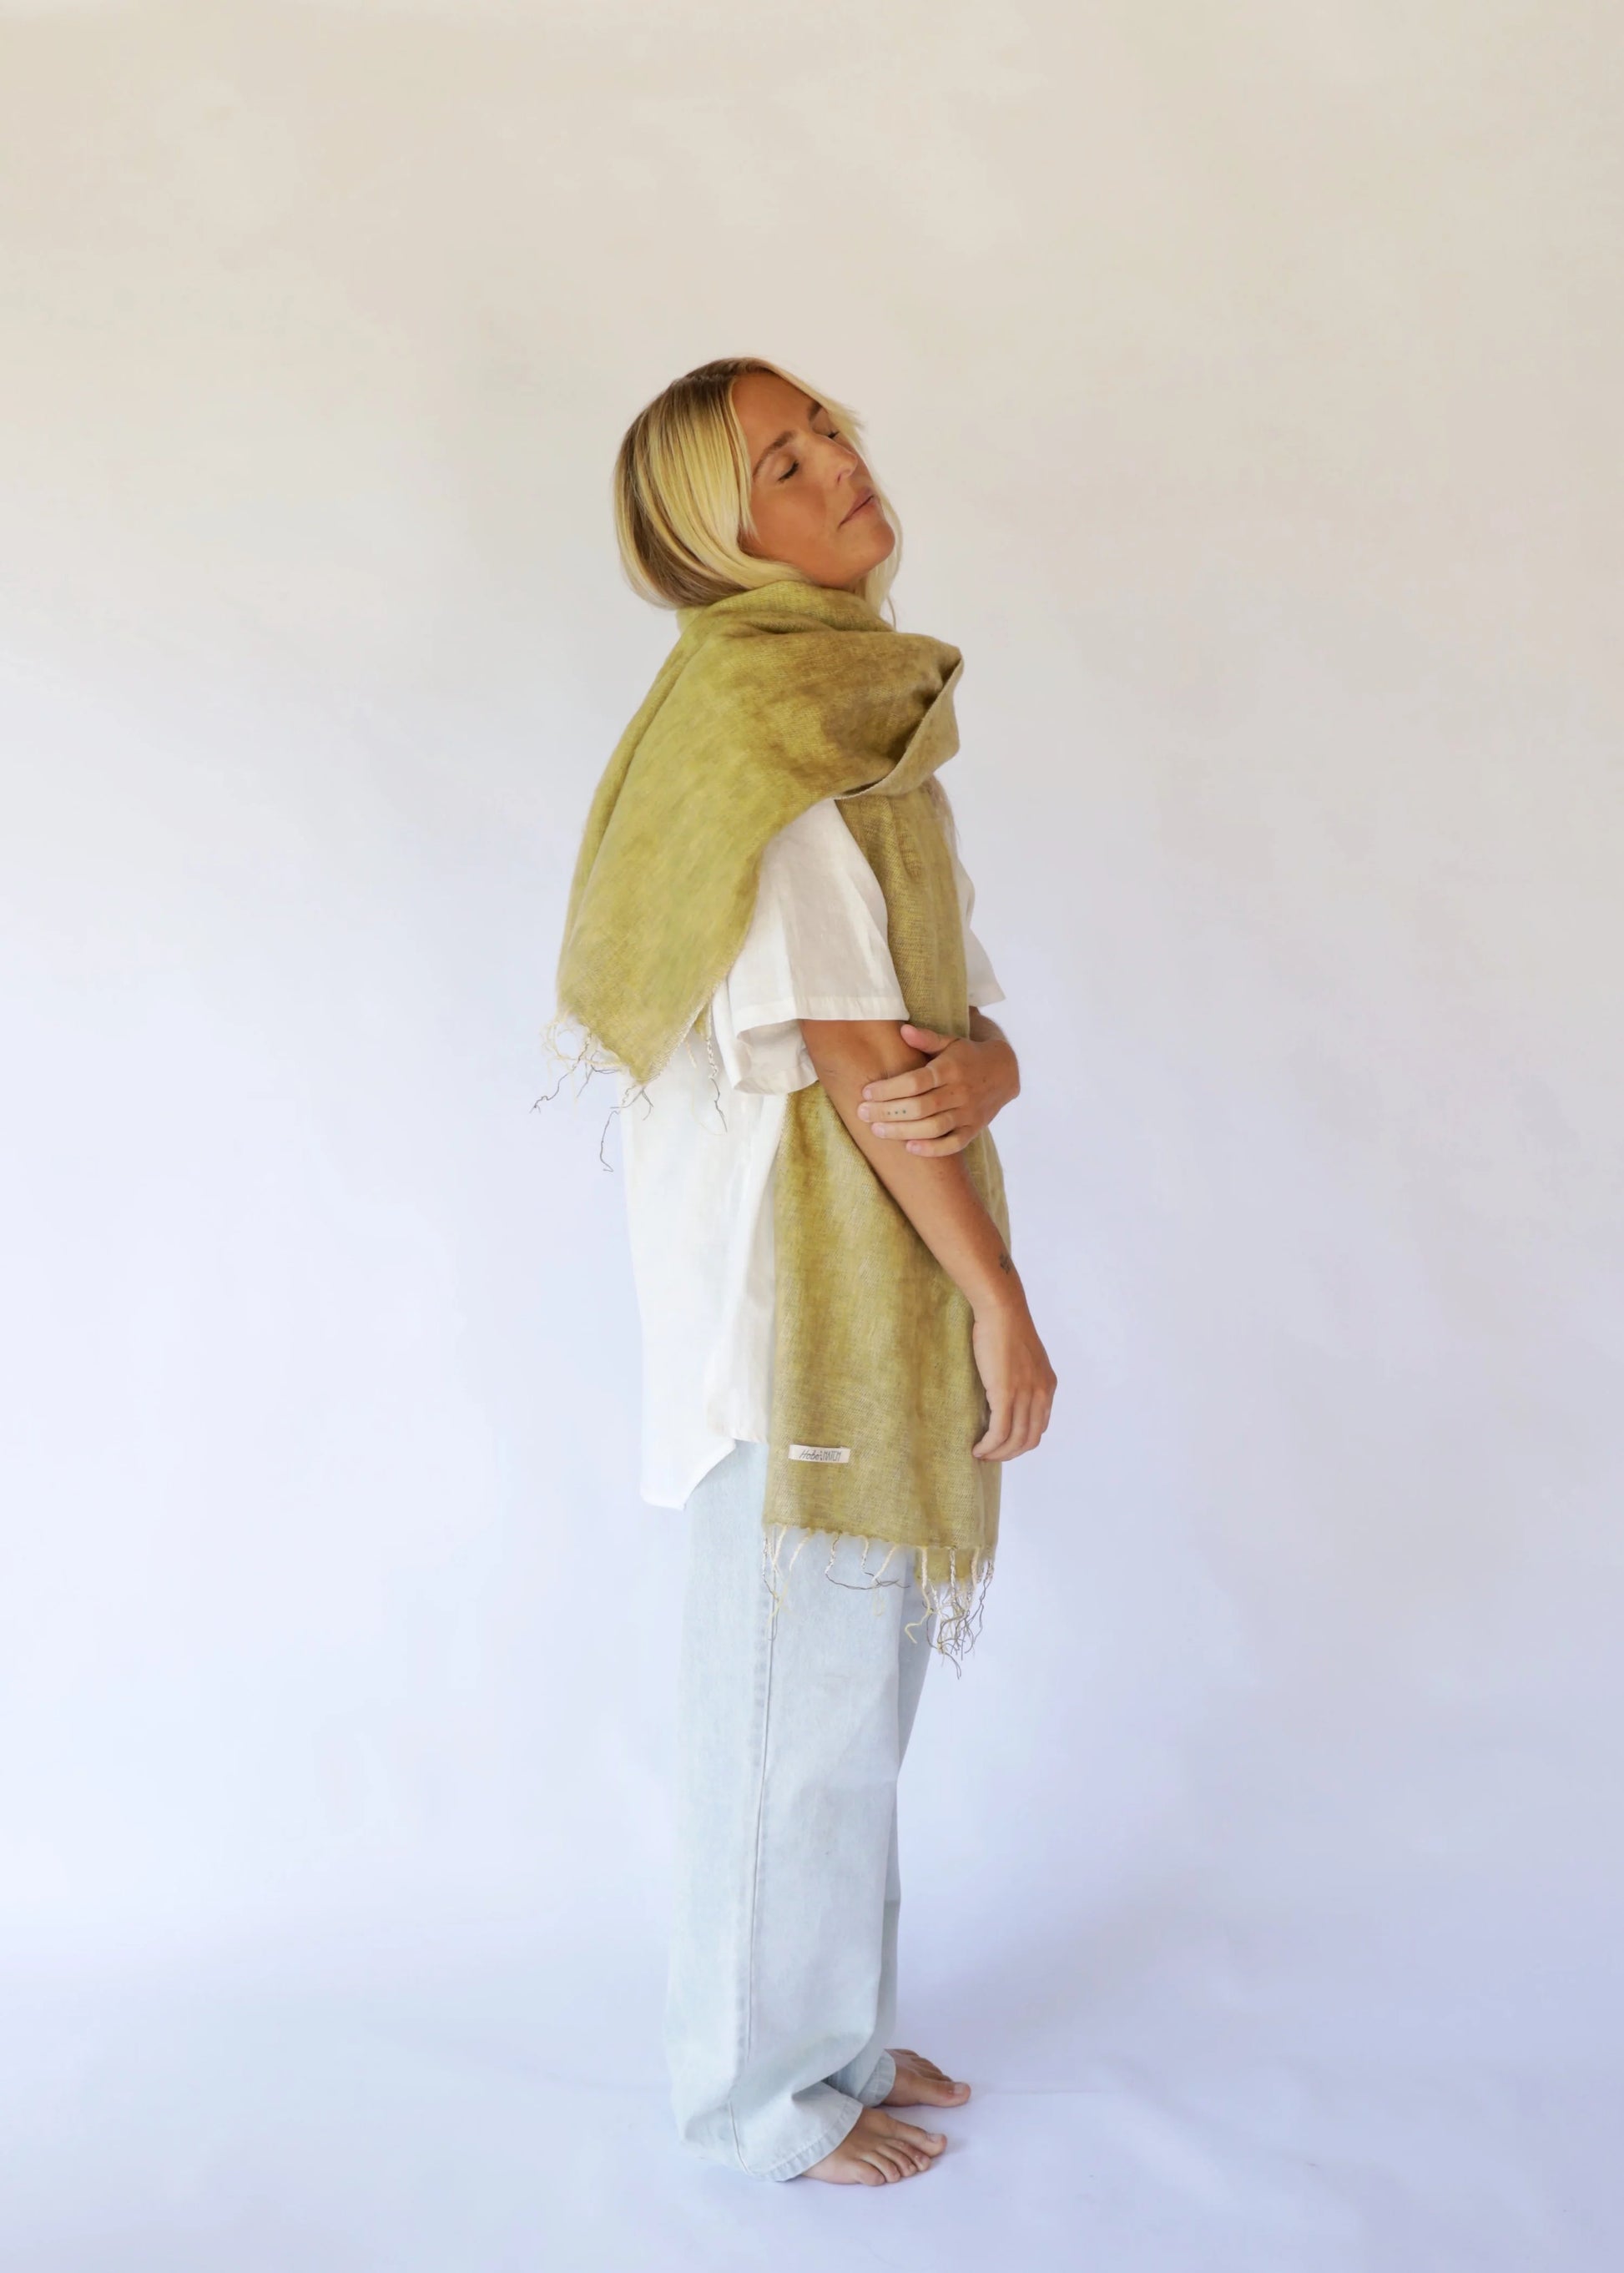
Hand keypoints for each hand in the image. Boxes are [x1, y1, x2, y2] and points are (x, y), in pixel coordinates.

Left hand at [856, 1023, 1019, 1156]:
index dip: (890, 1089)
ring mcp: (968, 1113)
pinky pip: (953, 1144)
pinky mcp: (973, 1129)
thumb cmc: (967, 1055)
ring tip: (877, 1130)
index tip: (867, 1092)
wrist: (1005, 1072)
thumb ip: (926, 1039)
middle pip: (920, 1107)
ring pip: (933, 1127)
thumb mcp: (950, 1041)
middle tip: (863, 1113)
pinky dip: (932, 1149)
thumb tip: (903, 1030)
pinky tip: (909, 1148)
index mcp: (950, 1069)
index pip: (916, 1082)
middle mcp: (960, 1092)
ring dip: (902, 1131)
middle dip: (888, 1112)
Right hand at [970, 1288, 1056, 1459]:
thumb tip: (1005, 1392)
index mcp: (1048, 1386)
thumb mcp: (1023, 1357)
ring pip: (1015, 1440)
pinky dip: (989, 1445)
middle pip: (1030, 1439)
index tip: (1002, 1444)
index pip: (1039, 1426)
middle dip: (1010, 1453)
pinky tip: (977, 1448)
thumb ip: (1021, 1377)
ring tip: (981, 1454)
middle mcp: (1042, 1394)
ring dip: (997, 1453)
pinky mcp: (1006, 1394)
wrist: (1002, 1311)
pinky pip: (999, 1431)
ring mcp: (1025, 1395)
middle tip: (990, 1455)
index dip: (1021, 1441)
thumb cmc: (1006, 1327)